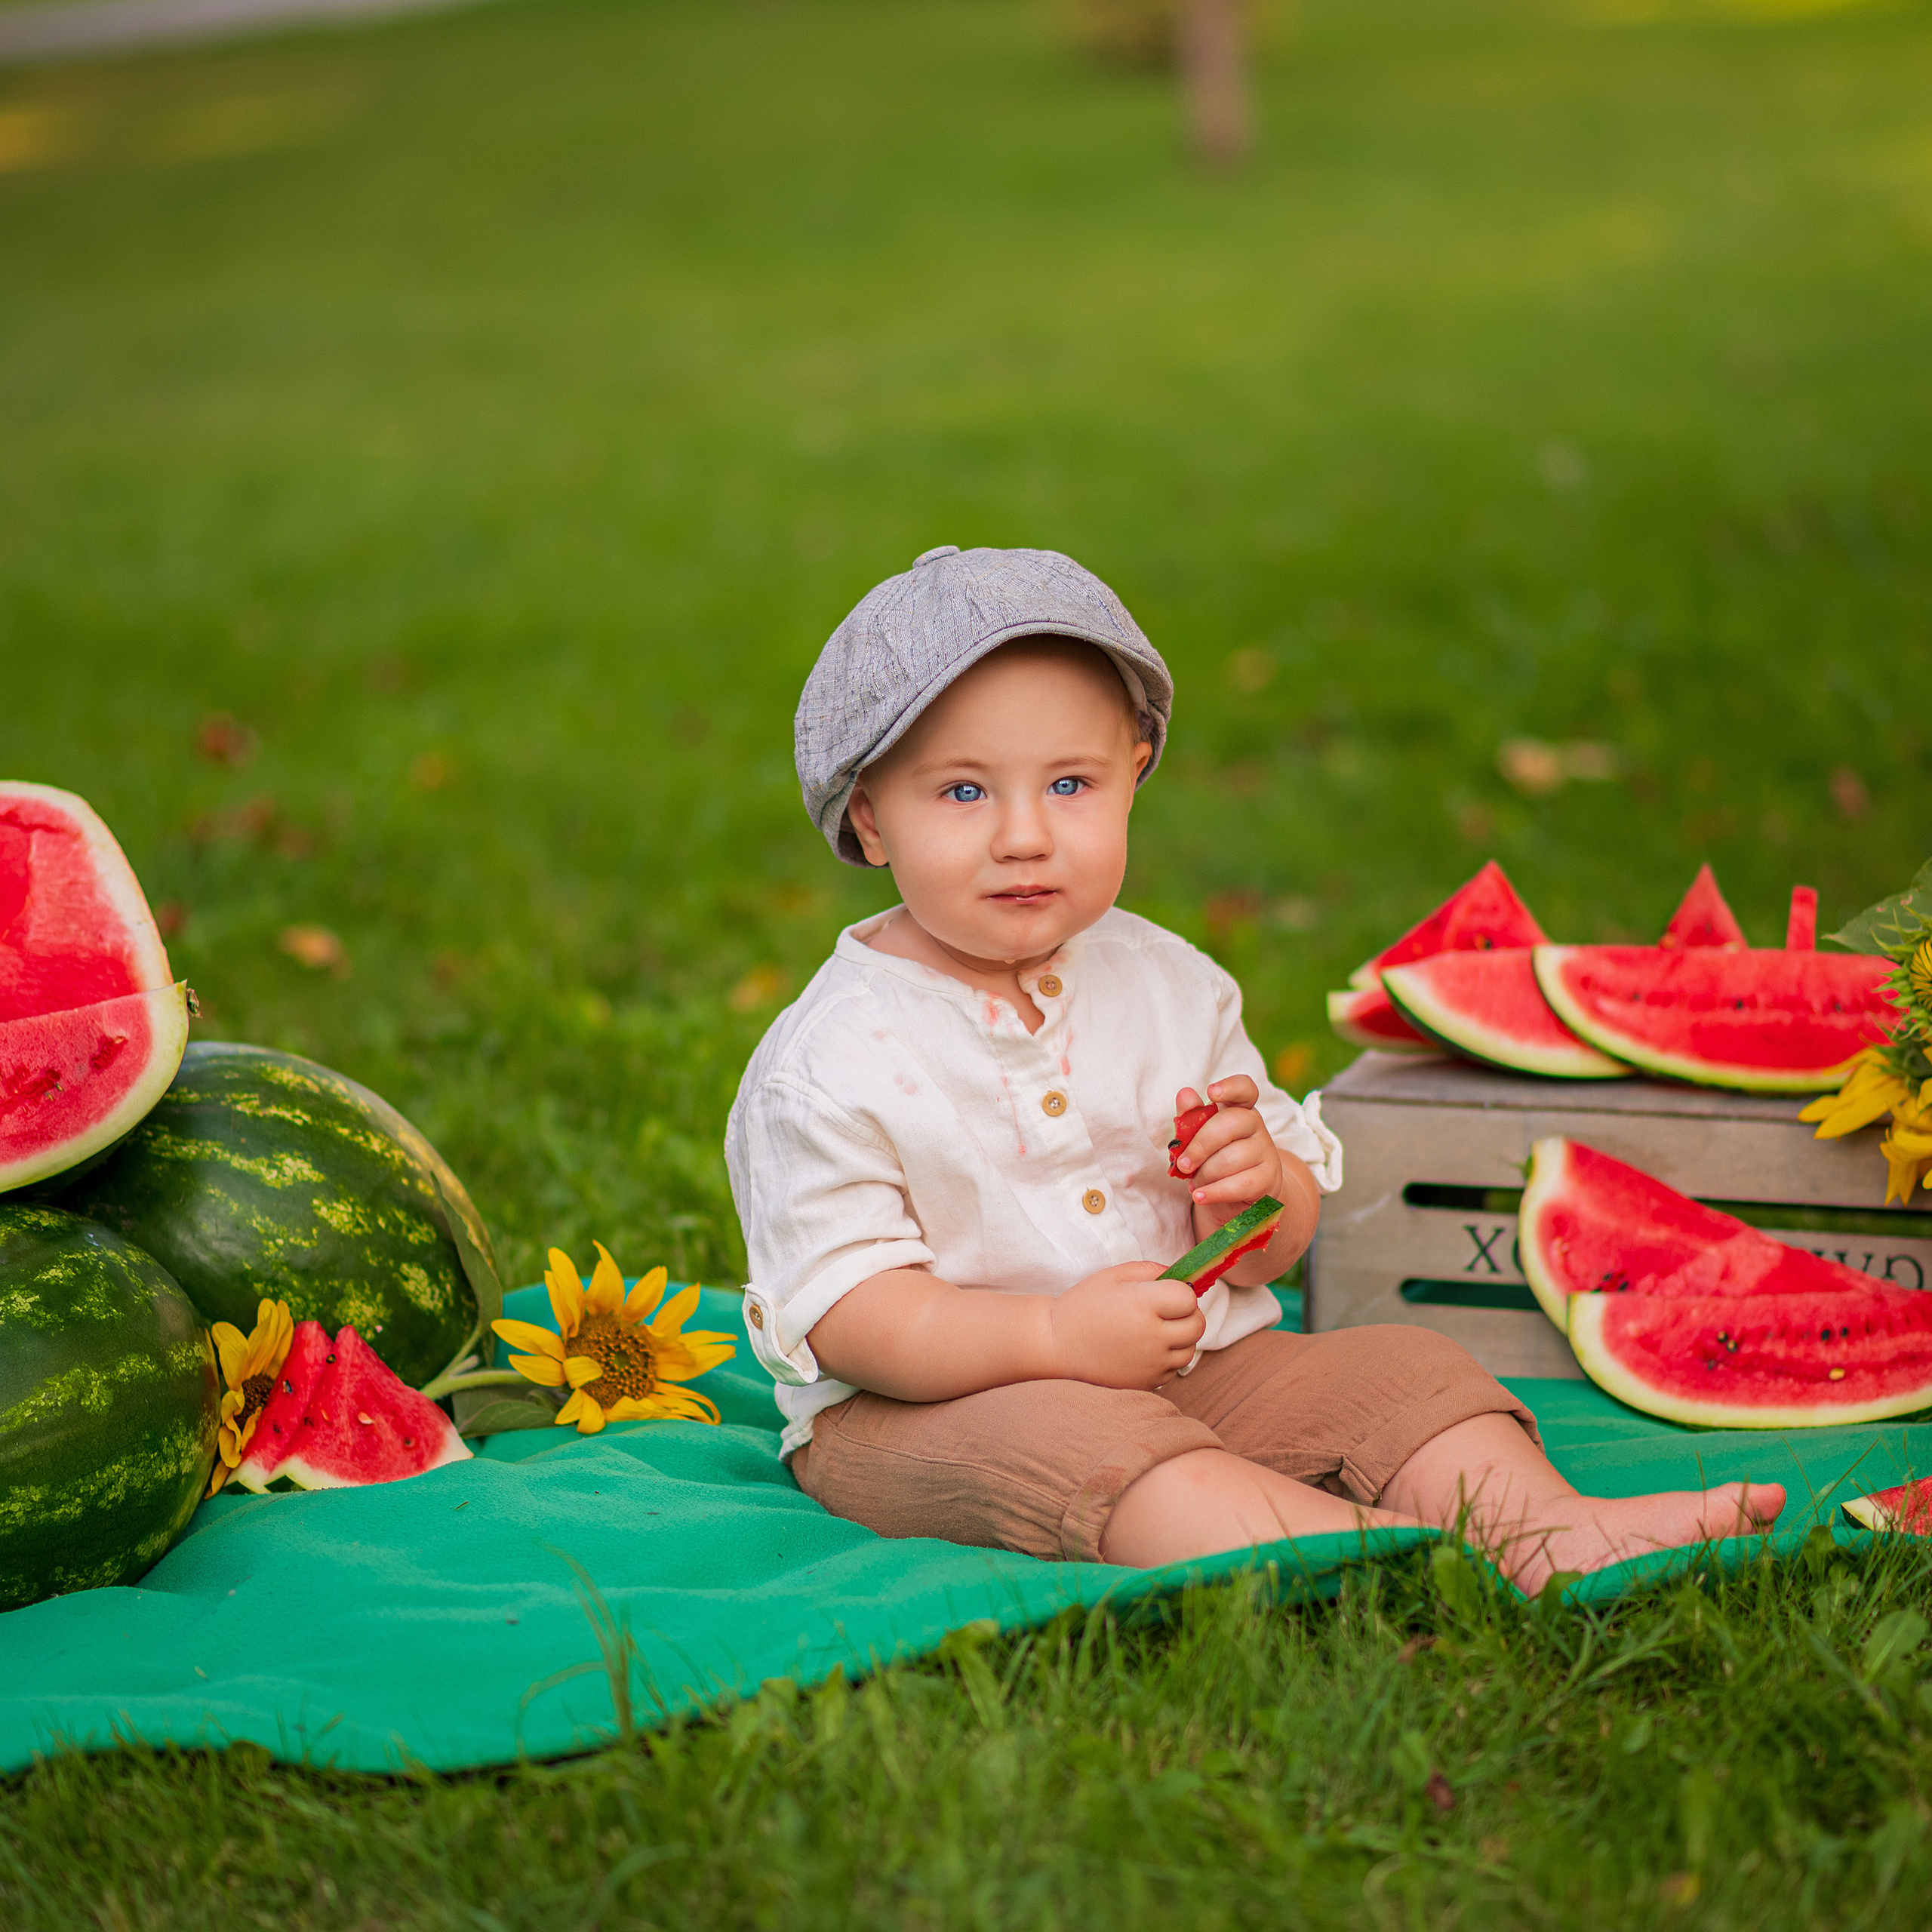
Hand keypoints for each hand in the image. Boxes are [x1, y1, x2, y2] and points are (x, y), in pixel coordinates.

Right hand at [1047, 1261, 1204, 1388]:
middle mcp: (1151, 1337)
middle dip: (1188, 1314)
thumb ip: (1152, 1270)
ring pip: (1190, 1350)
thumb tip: (1183, 1277)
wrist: (1056, 1345)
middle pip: (1197, 1325)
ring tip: (1155, 1330)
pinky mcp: (1147, 1382)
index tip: (1167, 1292)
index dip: (1182, 1291)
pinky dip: (1167, 1358)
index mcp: (1143, 1304)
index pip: (1189, 1297)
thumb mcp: (1113, 1276)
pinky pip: (1174, 1369)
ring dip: (1181, 1338)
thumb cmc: (1083, 1306)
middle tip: (1167, 1310)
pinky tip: (1145, 1348)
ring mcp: (1150, 1364)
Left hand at [1170, 1076, 1284, 1223]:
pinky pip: (1239, 1184)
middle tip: (1183, 1164)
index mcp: (1239, 1109)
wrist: (1240, 1198)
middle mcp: (1256, 1126)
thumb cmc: (1215, 1161)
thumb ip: (1191, 1118)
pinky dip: (1214, 1192)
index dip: (1230, 1087)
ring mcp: (1266, 1151)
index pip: (1244, 1089)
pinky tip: (1199, 1196)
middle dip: (1200, 1145)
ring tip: (1195, 1184)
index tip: (1211, 1092)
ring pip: (1231, 1158)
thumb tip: (1185, 1094)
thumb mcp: (1200, 1139)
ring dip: (1205, 1174)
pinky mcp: (1269, 1179)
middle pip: (1229, 1124)